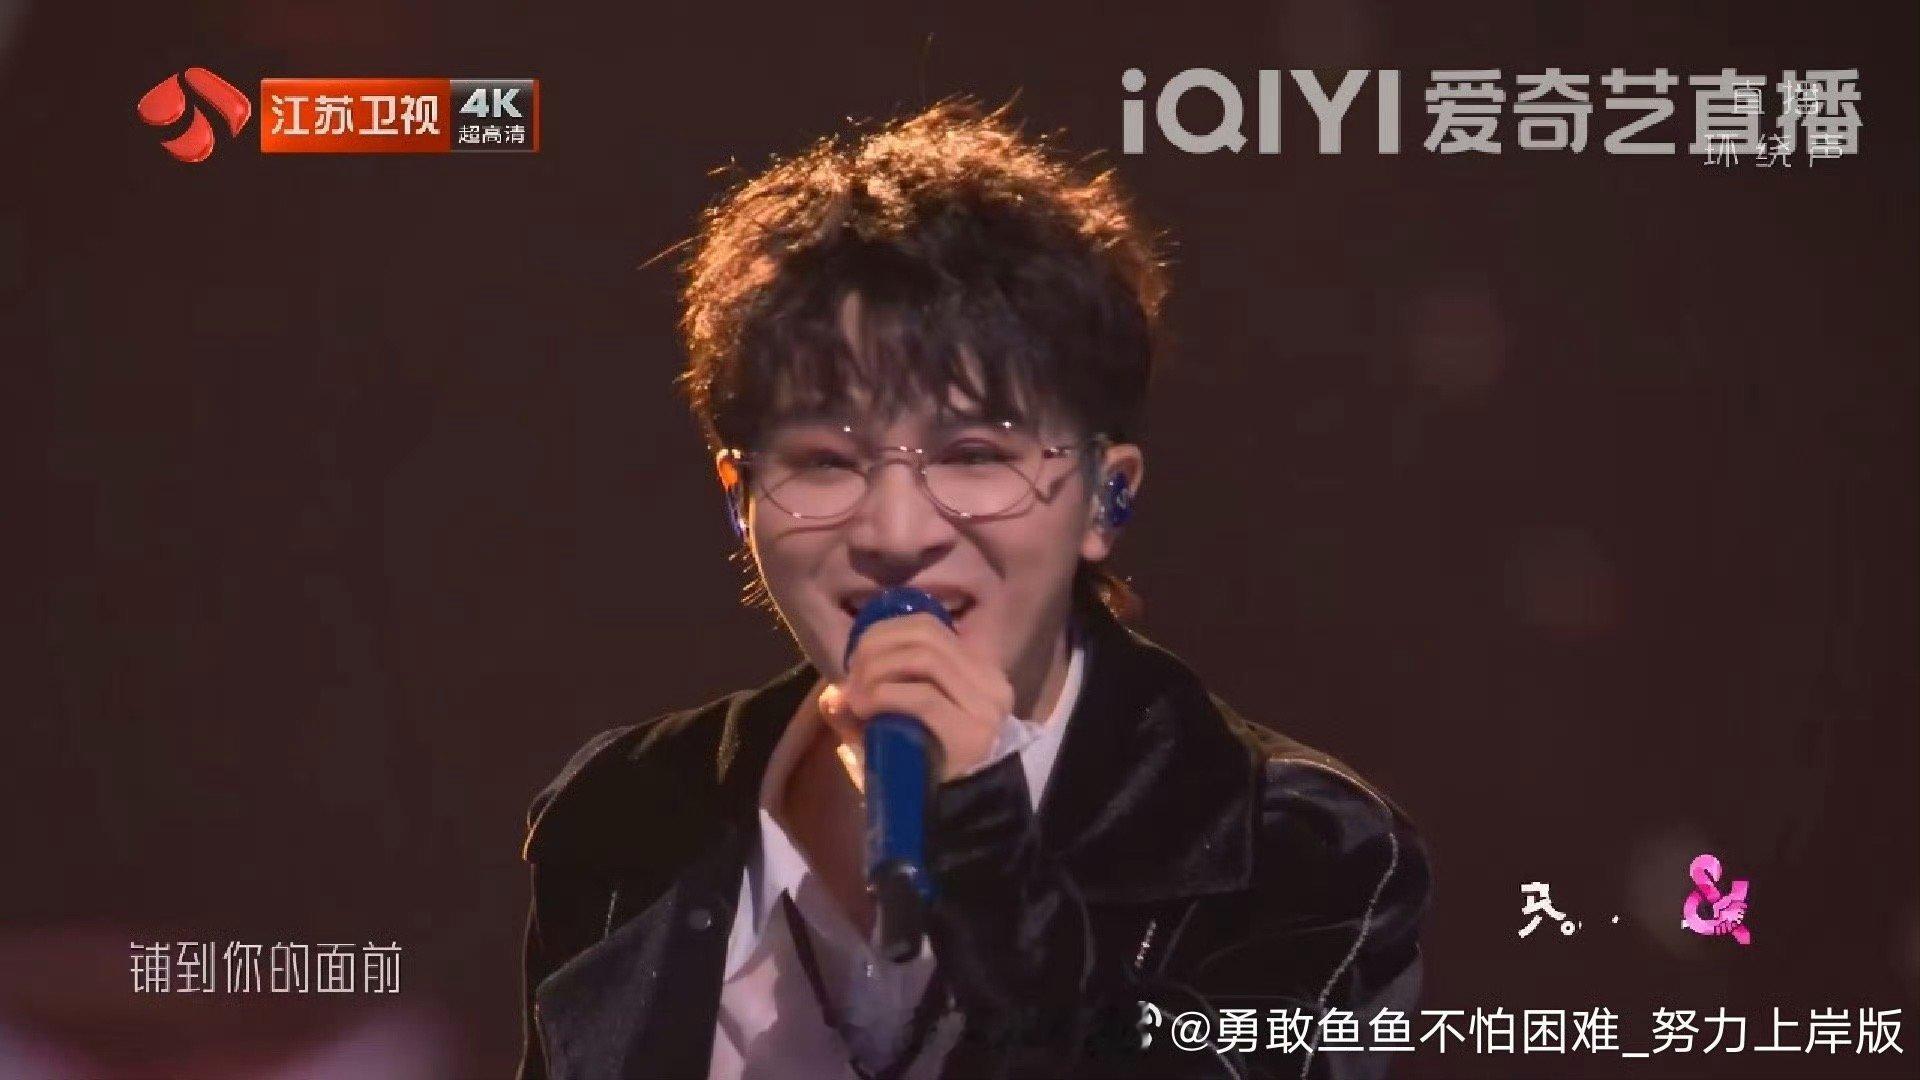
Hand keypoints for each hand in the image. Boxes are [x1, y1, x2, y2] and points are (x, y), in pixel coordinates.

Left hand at [817, 613, 1013, 782]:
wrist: (957, 826)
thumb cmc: (926, 776)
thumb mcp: (896, 731)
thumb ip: (865, 709)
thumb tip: (830, 694)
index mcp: (978, 672)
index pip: (929, 626)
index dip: (883, 632)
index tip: (855, 658)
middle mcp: (989, 682)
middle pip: (924, 634)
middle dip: (875, 648)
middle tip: (850, 677)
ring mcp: (984, 707)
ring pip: (922, 657)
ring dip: (877, 669)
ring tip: (856, 696)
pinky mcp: (971, 732)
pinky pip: (920, 696)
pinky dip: (883, 695)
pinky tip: (864, 708)